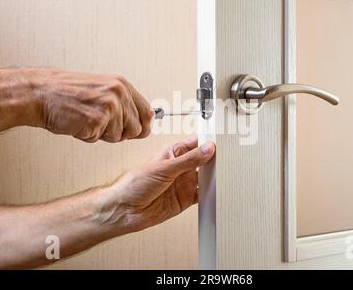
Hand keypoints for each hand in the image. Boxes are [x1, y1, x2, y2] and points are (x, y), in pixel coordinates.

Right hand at [30, 68, 153, 142]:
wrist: (41, 93)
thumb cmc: (67, 93)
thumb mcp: (102, 90)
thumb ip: (123, 104)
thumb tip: (142, 123)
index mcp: (122, 85)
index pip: (148, 113)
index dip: (143, 126)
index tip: (138, 130)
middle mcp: (119, 94)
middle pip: (137, 129)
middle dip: (121, 133)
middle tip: (102, 124)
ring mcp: (109, 107)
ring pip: (119, 137)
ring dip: (103, 135)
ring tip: (87, 120)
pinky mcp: (97, 120)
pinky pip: (100, 139)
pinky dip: (88, 136)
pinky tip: (79, 123)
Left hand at [100, 137, 215, 232]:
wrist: (124, 210)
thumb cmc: (133, 184)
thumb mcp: (164, 168)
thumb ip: (188, 160)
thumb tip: (206, 149)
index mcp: (173, 153)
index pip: (196, 144)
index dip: (208, 143)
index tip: (221, 143)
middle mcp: (180, 168)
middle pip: (203, 161)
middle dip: (214, 160)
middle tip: (227, 160)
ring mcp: (183, 184)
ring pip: (205, 178)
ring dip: (214, 177)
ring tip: (224, 175)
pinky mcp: (185, 199)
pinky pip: (202, 195)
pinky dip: (210, 194)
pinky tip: (216, 191)